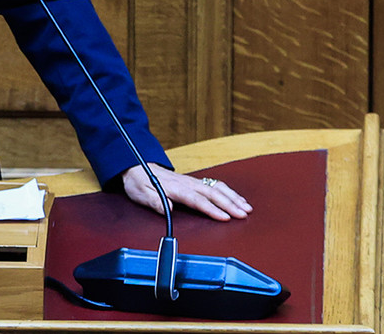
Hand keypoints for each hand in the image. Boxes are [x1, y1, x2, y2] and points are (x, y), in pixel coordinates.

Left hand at [121, 163, 250, 220]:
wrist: (137, 166)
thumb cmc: (139, 181)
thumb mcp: (140, 192)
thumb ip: (153, 200)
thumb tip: (167, 207)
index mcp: (174, 188)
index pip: (196, 200)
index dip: (211, 209)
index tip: (224, 217)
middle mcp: (186, 183)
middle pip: (211, 193)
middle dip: (229, 204)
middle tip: (243, 215)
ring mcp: (192, 181)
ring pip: (216, 187)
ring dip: (233, 197)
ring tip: (247, 208)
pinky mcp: (194, 181)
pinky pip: (215, 184)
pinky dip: (229, 191)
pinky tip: (238, 199)